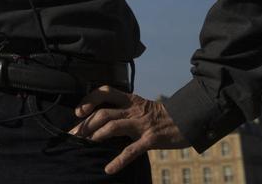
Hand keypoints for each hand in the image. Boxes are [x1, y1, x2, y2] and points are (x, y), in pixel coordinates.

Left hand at [68, 86, 188, 174]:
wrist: (188, 120)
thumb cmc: (160, 116)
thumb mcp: (140, 107)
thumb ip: (123, 110)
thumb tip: (100, 120)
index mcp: (130, 99)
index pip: (104, 92)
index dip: (89, 99)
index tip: (78, 111)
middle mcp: (133, 110)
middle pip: (103, 112)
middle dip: (85, 124)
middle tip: (73, 135)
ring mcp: (142, 124)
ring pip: (113, 126)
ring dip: (96, 135)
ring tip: (85, 143)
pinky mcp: (151, 139)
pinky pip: (132, 150)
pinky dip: (119, 161)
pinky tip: (109, 169)